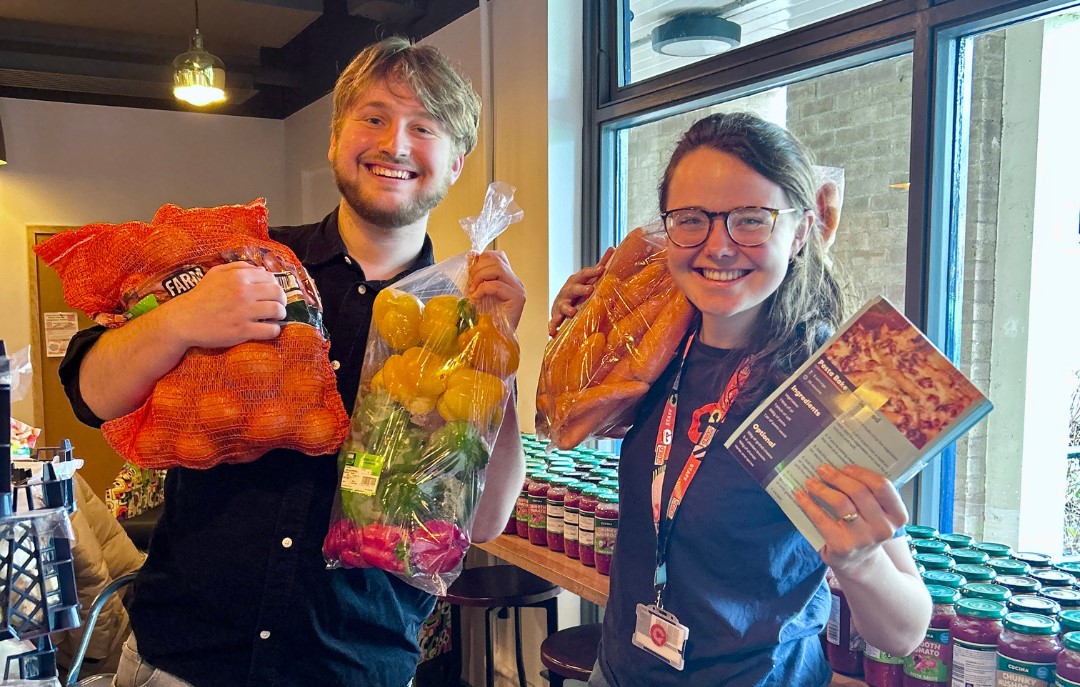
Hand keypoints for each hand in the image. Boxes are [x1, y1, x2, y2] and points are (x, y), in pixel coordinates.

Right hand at [162, 262, 287, 348]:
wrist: (184, 319)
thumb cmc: (200, 295)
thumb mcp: (216, 273)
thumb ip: (238, 267)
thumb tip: (262, 269)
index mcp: (238, 277)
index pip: (270, 278)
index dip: (274, 285)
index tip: (272, 293)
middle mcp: (243, 293)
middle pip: (278, 293)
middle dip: (282, 300)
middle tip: (278, 305)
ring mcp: (244, 312)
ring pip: (277, 310)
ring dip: (281, 314)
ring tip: (276, 317)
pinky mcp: (242, 331)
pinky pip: (270, 330)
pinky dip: (274, 330)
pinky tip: (270, 329)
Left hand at [467, 250, 525, 329]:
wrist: (492, 339)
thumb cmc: (485, 319)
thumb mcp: (476, 292)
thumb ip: (476, 276)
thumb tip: (471, 255)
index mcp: (507, 278)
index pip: (498, 256)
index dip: (482, 259)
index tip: (471, 273)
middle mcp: (515, 282)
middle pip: (496, 259)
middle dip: (477, 269)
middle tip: (470, 285)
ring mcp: (518, 289)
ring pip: (498, 268)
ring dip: (480, 277)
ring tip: (473, 291)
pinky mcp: (517, 298)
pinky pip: (497, 285)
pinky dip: (482, 289)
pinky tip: (477, 298)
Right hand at [548, 247, 614, 336]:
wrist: (561, 304)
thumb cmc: (579, 290)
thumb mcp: (589, 278)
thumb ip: (601, 264)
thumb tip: (612, 247)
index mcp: (577, 281)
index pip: (584, 274)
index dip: (592, 271)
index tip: (601, 269)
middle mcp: (567, 291)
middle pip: (573, 288)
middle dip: (581, 288)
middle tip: (590, 289)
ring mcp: (561, 303)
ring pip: (563, 305)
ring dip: (567, 308)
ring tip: (572, 312)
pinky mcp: (556, 316)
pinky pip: (553, 321)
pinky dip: (552, 326)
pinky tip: (552, 332)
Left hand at [795, 464, 907, 573]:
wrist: (857, 561)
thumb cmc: (865, 528)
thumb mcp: (876, 514)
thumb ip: (869, 494)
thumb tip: (840, 466)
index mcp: (896, 516)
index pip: (882, 486)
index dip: (861, 473)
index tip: (845, 467)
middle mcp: (883, 528)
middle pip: (859, 491)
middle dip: (837, 477)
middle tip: (823, 469)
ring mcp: (863, 539)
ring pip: (840, 502)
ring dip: (822, 488)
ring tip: (810, 481)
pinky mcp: (842, 546)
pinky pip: (821, 518)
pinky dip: (808, 503)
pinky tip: (800, 495)